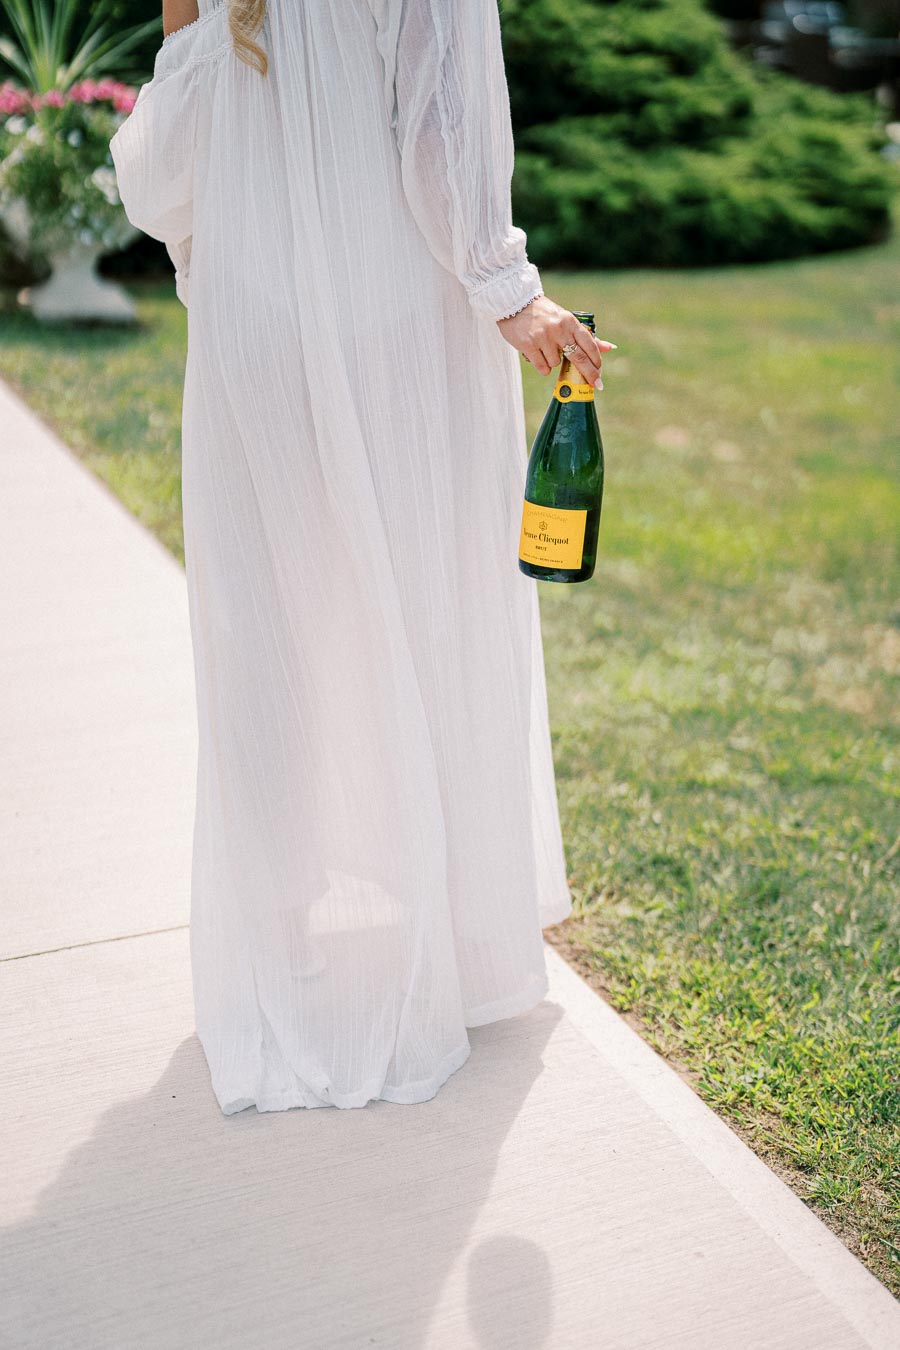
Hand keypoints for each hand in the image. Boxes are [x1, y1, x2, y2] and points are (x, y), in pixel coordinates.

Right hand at [496, 295, 615, 387]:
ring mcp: (544, 338)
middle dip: (590, 373)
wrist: (515, 303)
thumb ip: (585, 336)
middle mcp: (559, 329)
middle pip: (579, 357)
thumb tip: (609, 348)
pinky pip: (543, 367)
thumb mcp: (566, 320)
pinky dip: (542, 366)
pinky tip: (537, 355)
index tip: (600, 372)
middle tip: (598, 385)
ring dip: (552, 361)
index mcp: (570, 321)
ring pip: (557, 364)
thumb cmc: (543, 314)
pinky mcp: (529, 346)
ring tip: (544, 348)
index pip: (589, 343)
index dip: (596, 360)